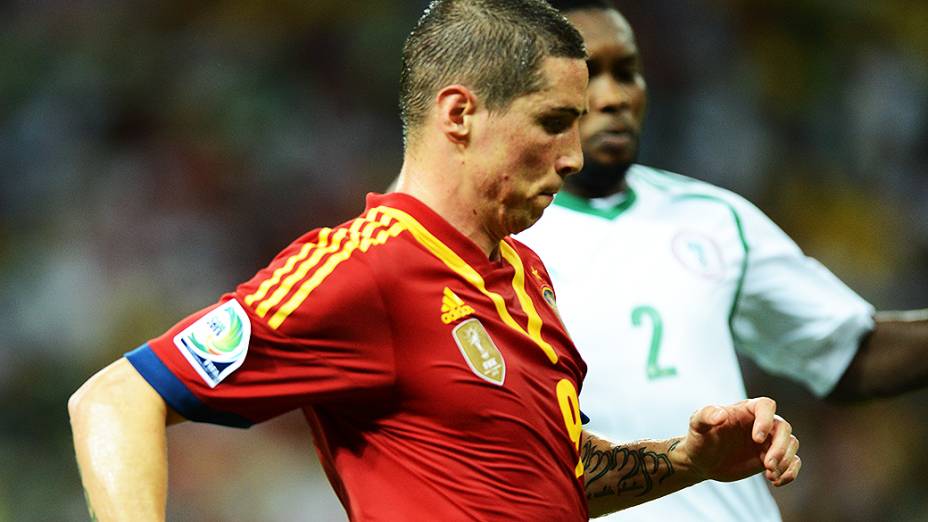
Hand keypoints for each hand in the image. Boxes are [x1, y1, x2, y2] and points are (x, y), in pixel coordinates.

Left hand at [677, 397, 799, 486]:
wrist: (702, 461)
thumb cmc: (699, 438)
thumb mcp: (697, 425)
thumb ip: (705, 415)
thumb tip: (721, 415)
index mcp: (745, 410)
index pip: (766, 406)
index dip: (766, 420)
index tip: (756, 439)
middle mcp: (760, 423)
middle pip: (783, 428)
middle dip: (780, 447)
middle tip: (767, 465)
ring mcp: (767, 441)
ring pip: (791, 444)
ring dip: (785, 461)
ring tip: (770, 475)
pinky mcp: (771, 457)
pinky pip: (792, 461)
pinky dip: (790, 472)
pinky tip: (776, 481)